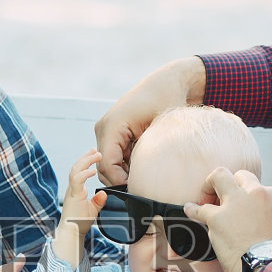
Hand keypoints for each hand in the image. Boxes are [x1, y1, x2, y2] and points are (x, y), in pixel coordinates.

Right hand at [53, 149, 107, 264]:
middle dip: (86, 156)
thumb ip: (98, 201)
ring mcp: (72, 191)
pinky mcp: (73, 195)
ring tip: (96, 155)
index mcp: (76, 189)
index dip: (86, 161)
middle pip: (77, 166)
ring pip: (75, 170)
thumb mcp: (93, 209)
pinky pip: (77, 180)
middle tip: (95, 149)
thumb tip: (104, 193)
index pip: (79, 170)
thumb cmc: (80, 222)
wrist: (72, 232)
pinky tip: (92, 170)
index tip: (94, 153)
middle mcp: (72, 187)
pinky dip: (85, 173)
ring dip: (86, 161)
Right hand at [94, 56, 205, 185]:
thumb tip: (143, 182)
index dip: (121, 181)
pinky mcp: (112, 133)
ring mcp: (106, 130)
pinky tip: (142, 164)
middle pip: (104, 167)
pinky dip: (125, 165)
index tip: (140, 188)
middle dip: (121, 180)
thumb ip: (148, 156)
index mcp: (112, 126)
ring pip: (108, 164)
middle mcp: (104, 128)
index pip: (107, 165)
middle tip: (144, 186)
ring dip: (124, 173)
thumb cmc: (167, 102)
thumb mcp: (160, 130)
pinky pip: (113, 156)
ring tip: (145, 175)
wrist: (167, 83)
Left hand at [183, 170, 271, 271]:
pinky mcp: (217, 218)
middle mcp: (256, 193)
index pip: (261, 188)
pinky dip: (193, 209)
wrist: (269, 268)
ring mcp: (235, 203)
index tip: (249, 211)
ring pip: (219, 177)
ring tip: (207, 193)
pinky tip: (190, 209)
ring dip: (212, 184)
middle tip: (226, 195)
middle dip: (233, 184)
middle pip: (241, 176)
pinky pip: (199, 208)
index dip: (252, 199)